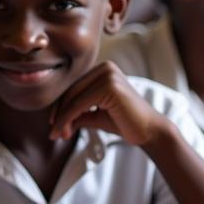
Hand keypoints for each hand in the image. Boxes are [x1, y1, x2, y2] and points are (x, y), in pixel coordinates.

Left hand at [49, 61, 166, 146]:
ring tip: (59, 135)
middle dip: (59, 114)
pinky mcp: (110, 85)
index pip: (73, 88)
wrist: (149, 131)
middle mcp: (105, 67)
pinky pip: (79, 104)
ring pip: (73, 98)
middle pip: (71, 92)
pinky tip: (65, 132)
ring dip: (62, 119)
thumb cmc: (123, 122)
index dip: (60, 108)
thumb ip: (76, 112)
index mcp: (102, 69)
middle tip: (54, 134)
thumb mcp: (94, 114)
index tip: (53, 126)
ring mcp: (108, 74)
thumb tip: (54, 120)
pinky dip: (68, 119)